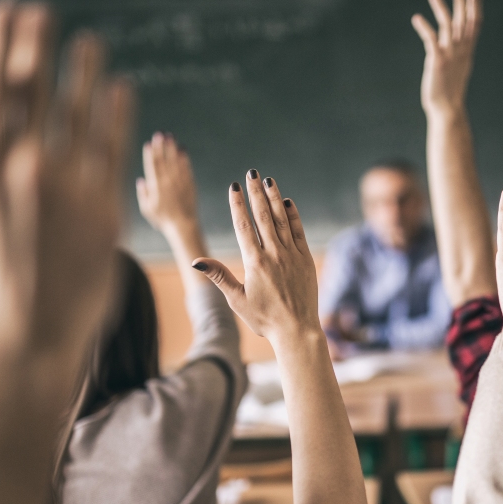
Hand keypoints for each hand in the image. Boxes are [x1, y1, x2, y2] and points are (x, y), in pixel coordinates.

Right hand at [0, 3, 131, 362]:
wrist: (23, 346)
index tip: (6, 14)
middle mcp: (24, 169)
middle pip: (32, 92)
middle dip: (37, 48)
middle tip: (43, 14)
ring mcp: (68, 189)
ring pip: (79, 114)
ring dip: (84, 73)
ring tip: (89, 44)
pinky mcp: (105, 212)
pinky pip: (114, 151)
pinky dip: (118, 116)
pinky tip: (122, 91)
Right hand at [136, 132, 199, 234]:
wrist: (183, 226)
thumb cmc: (163, 219)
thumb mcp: (147, 209)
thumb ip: (143, 194)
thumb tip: (141, 180)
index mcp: (156, 188)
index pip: (152, 167)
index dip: (150, 154)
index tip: (148, 143)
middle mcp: (168, 183)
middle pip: (163, 161)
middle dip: (161, 147)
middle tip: (160, 134)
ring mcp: (180, 183)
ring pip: (175, 162)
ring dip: (172, 149)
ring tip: (171, 137)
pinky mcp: (190, 185)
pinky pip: (186, 169)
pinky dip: (184, 159)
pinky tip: (183, 149)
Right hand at [192, 172, 319, 347]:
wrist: (296, 330)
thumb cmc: (264, 319)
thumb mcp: (236, 299)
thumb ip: (219, 276)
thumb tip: (196, 261)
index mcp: (254, 262)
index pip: (243, 226)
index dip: (238, 204)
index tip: (234, 186)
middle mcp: (274, 254)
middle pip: (263, 216)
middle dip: (256, 193)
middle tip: (251, 173)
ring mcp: (292, 255)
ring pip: (282, 220)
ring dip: (274, 198)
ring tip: (268, 180)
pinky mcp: (305, 259)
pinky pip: (299, 231)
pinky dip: (293, 215)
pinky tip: (288, 202)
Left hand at [412, 0, 483, 116]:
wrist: (448, 109)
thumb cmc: (450, 88)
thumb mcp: (459, 64)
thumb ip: (458, 47)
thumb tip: (455, 36)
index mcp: (467, 49)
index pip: (475, 22)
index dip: (476, 4)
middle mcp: (461, 49)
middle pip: (464, 20)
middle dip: (463, 0)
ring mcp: (450, 55)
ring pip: (448, 26)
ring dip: (441, 9)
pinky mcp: (438, 61)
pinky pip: (431, 40)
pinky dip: (424, 28)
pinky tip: (416, 18)